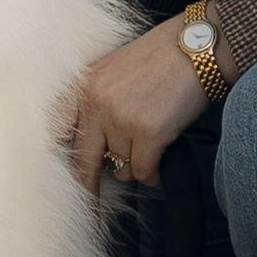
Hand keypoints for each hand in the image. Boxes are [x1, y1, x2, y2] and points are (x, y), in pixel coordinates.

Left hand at [55, 18, 216, 193]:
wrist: (198, 44)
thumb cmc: (162, 57)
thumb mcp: (115, 71)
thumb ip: (97, 102)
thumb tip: (94, 148)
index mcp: (84, 87)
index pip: (57, 133)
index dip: (60, 162)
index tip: (59, 186)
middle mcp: (96, 103)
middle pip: (82, 163)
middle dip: (88, 189)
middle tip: (90, 212)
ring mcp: (120, 119)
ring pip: (119, 169)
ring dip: (134, 167)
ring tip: (150, 146)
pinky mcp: (148, 133)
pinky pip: (142, 172)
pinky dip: (153, 173)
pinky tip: (160, 164)